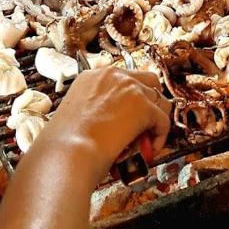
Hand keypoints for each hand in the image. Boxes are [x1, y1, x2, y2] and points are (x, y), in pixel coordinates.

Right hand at [42, 68, 171, 184]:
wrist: (68, 152)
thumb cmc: (64, 143)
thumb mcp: (74, 114)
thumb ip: (92, 110)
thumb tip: (105, 122)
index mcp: (92, 76)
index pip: (123, 78)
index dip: (131, 97)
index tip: (130, 113)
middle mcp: (113, 76)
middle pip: (148, 81)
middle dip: (151, 101)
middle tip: (145, 122)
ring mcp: (130, 89)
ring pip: (160, 100)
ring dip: (157, 119)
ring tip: (148, 138)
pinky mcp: (144, 107)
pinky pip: (163, 120)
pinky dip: (161, 135)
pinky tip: (150, 149)